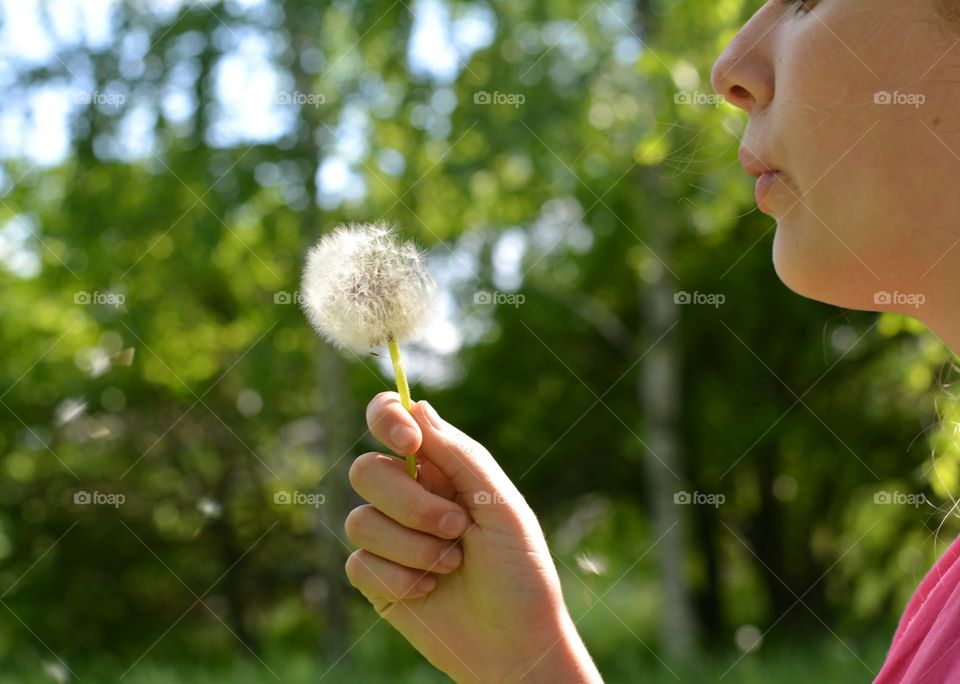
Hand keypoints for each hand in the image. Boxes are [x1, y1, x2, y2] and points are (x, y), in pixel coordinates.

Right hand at [343, 392, 602, 682]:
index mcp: (440, 469)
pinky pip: (358, 563)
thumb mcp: (503, 507)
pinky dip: (399, 578)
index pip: (392, 421)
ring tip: (451, 564)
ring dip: (412, 546)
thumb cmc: (521, 573)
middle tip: (456, 527)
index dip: (387, 420)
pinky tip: (430, 591)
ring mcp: (389, 538)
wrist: (516, 646)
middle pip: (367, 471)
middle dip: (411, 503)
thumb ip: (461, 456)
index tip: (409, 444)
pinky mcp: (376, 579)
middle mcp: (408, 496)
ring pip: (359, 520)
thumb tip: (418, 406)